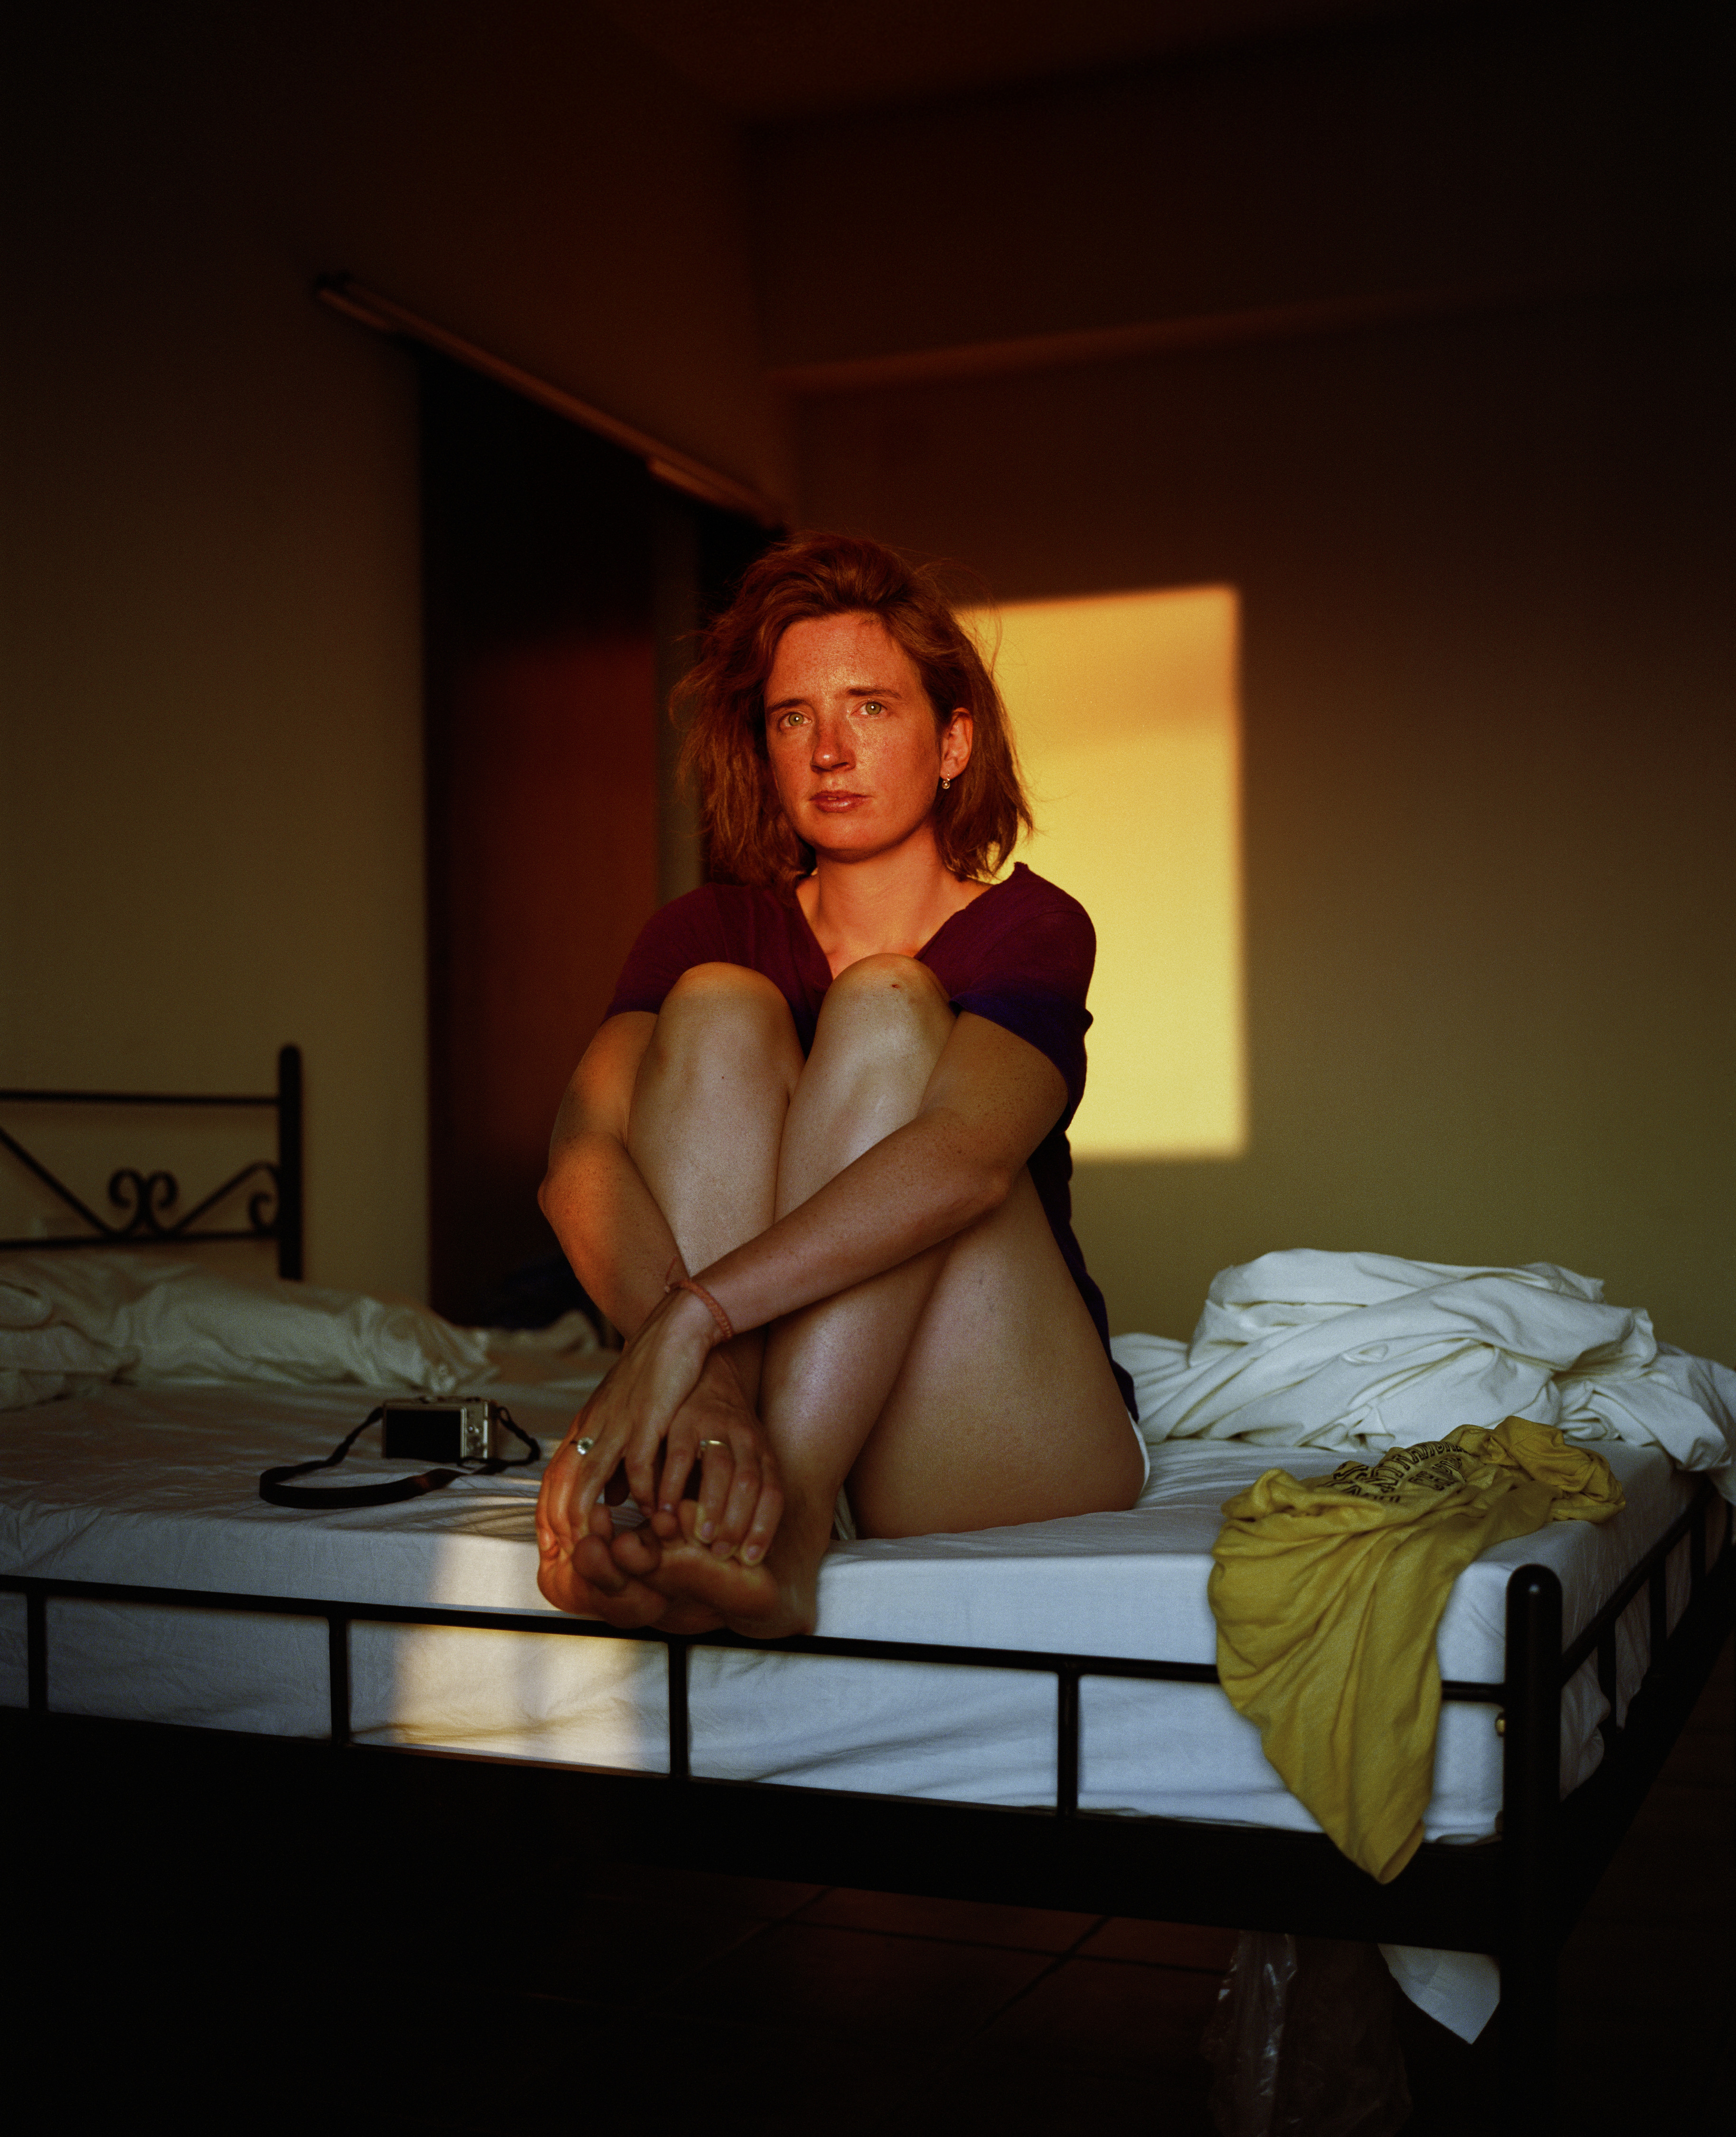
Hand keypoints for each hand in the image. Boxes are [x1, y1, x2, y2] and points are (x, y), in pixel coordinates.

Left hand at [535, 1284, 716, 1556]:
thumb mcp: (626, 1419)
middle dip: (561, 1524)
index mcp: (587, 1424)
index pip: (554, 1476)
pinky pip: (638, 1466)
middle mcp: (593, 1425)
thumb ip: (617, 1460)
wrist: (674, 1330)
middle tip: (569, 1556)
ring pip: (589, 1480)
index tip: (554, 1543)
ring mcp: (616, 1422)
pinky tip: (653, 1511)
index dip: (549, 1512)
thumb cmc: (654, 1375)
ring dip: (593, 1518)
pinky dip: (643, 1494)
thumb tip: (611, 1499)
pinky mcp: (646, 1420)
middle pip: (562, 1483)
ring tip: (602, 1545)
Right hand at [650, 1352, 784, 1564]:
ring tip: (697, 1537)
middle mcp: (745, 1436)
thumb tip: (744, 1549)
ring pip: (720, 1469)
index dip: (765, 1527)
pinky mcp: (683, 1419)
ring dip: (709, 1506)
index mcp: (763, 1449)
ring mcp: (715, 1425)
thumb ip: (745, 1493)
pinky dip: (671, 1486)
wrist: (709, 1372)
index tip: (752, 1559)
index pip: (773, 1492)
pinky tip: (662, 1510)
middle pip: (749, 1483)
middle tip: (721, 1553)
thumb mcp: (747, 1456)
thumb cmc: (726, 1432)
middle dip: (737, 1522)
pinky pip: (679, 1456)